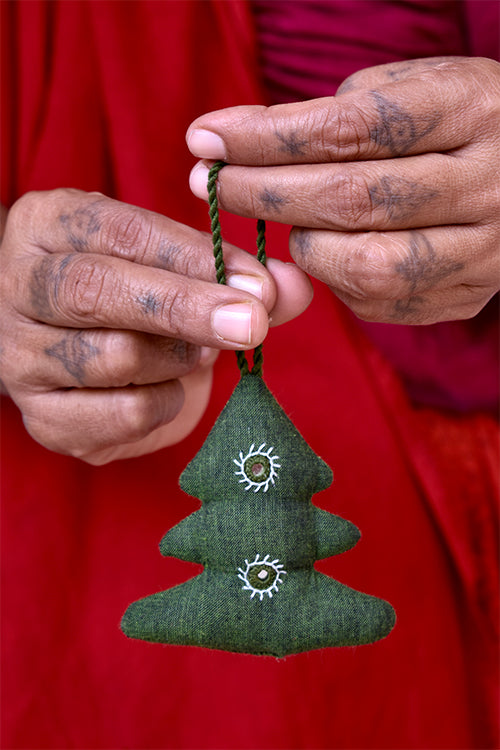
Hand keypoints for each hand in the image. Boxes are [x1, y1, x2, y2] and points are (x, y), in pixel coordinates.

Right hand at [0, 189, 311, 462]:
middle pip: (94, 291)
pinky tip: (170, 388)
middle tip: (251, 324)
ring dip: (178, 358)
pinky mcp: (42, 419)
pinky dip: (166, 404)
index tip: (258, 284)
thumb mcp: (178, 268)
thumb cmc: (137, 297)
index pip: (121, 232)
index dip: (195, 259)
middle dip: (184, 308)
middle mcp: (16, 286)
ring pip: (113, 355)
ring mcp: (20, 358)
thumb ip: (236, 275)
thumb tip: (294, 288)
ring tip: (199, 353)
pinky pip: (122, 415)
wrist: (84, 355)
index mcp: (47, 225)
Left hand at [187, 56, 499, 324]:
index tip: (205, 139)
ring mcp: (484, 251)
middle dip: (263, 192)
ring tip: (287, 219)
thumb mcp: (413, 86)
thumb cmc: (456, 121)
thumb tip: (250, 148)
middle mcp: (488, 185)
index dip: (267, 137)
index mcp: (472, 110)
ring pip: (367, 265)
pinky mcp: (467, 295)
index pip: (351, 128)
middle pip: (354, 199)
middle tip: (208, 182)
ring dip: (305, 245)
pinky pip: (381, 302)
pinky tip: (329, 250)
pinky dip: (337, 279)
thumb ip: (340, 114)